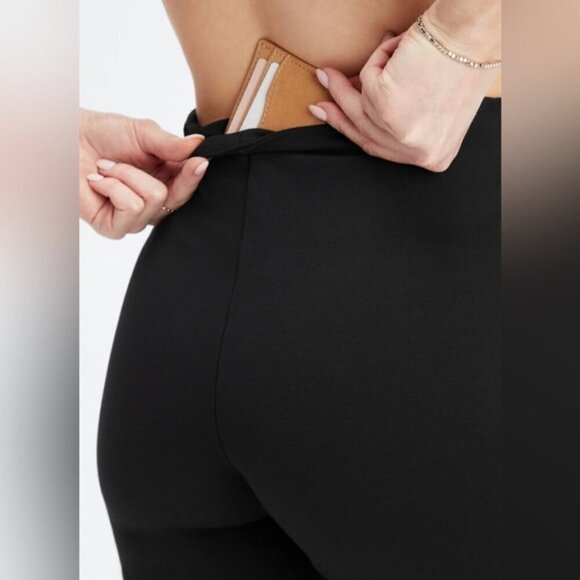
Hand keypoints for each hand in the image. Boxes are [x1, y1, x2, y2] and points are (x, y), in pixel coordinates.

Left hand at [80, 109, 208, 238]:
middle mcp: (154, 203)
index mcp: (167, 181)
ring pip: (154, 199)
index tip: (200, 161)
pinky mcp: (115, 228)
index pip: (190, 186)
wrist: (68, 139)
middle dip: (159, 172)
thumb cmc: (104, 134)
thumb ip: (172, 143)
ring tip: (107, 167)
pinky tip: (98, 180)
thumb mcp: (145, 133)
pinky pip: (131, 208)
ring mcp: (135, 218)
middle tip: (145, 155)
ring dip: (126, 175)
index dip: (195, 175)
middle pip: (178, 197)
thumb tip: (200, 145)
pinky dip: (113, 187)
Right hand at [309, 12, 500, 171]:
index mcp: (434, 157)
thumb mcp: (436, 109)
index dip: (356, 133)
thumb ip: (406, 122)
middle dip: (338, 116)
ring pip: (359, 107)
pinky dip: (377, 59)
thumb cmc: (463, 62)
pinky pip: (366, 81)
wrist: (472, 34)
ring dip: (343, 85)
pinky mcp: (384, 104)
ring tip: (328, 72)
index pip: (383, 149)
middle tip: (320, 105)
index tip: (337, 121)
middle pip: (365, 134)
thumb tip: (364, 110)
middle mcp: (417, 152)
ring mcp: (399, 131)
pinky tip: (393, 47)